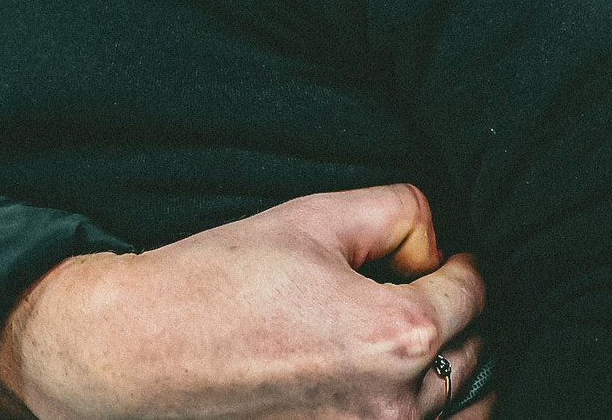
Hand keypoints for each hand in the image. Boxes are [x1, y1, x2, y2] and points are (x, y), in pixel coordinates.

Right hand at [0, 184, 486, 419]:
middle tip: (416, 292)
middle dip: (454, 317)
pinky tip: (393, 391)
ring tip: (414, 347)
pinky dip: (422, 416)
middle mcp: (397, 405)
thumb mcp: (315, 217)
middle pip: (474, 354)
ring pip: (460, 410)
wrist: (137, 352)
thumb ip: (399, 212)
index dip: (455, 262)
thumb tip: (434, 243)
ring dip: (450, 374)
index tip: (435, 256)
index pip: (473, 291)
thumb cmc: (219, 281)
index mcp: (400, 332)